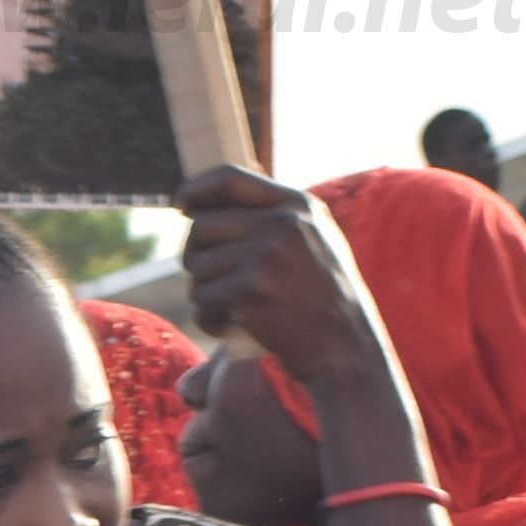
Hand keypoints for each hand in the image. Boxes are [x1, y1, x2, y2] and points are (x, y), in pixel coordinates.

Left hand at [175, 167, 407, 414]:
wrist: (344, 348)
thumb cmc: (323, 298)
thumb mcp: (312, 240)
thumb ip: (272, 216)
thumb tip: (204, 202)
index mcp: (297, 205)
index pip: (229, 178)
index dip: (196, 188)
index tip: (181, 203)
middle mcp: (281, 223)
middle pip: (202, 225)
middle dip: (196, 254)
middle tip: (210, 279)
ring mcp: (266, 256)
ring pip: (197, 266)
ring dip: (205, 292)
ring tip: (232, 308)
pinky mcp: (251, 291)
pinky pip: (202, 299)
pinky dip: (209, 318)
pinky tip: (231, 327)